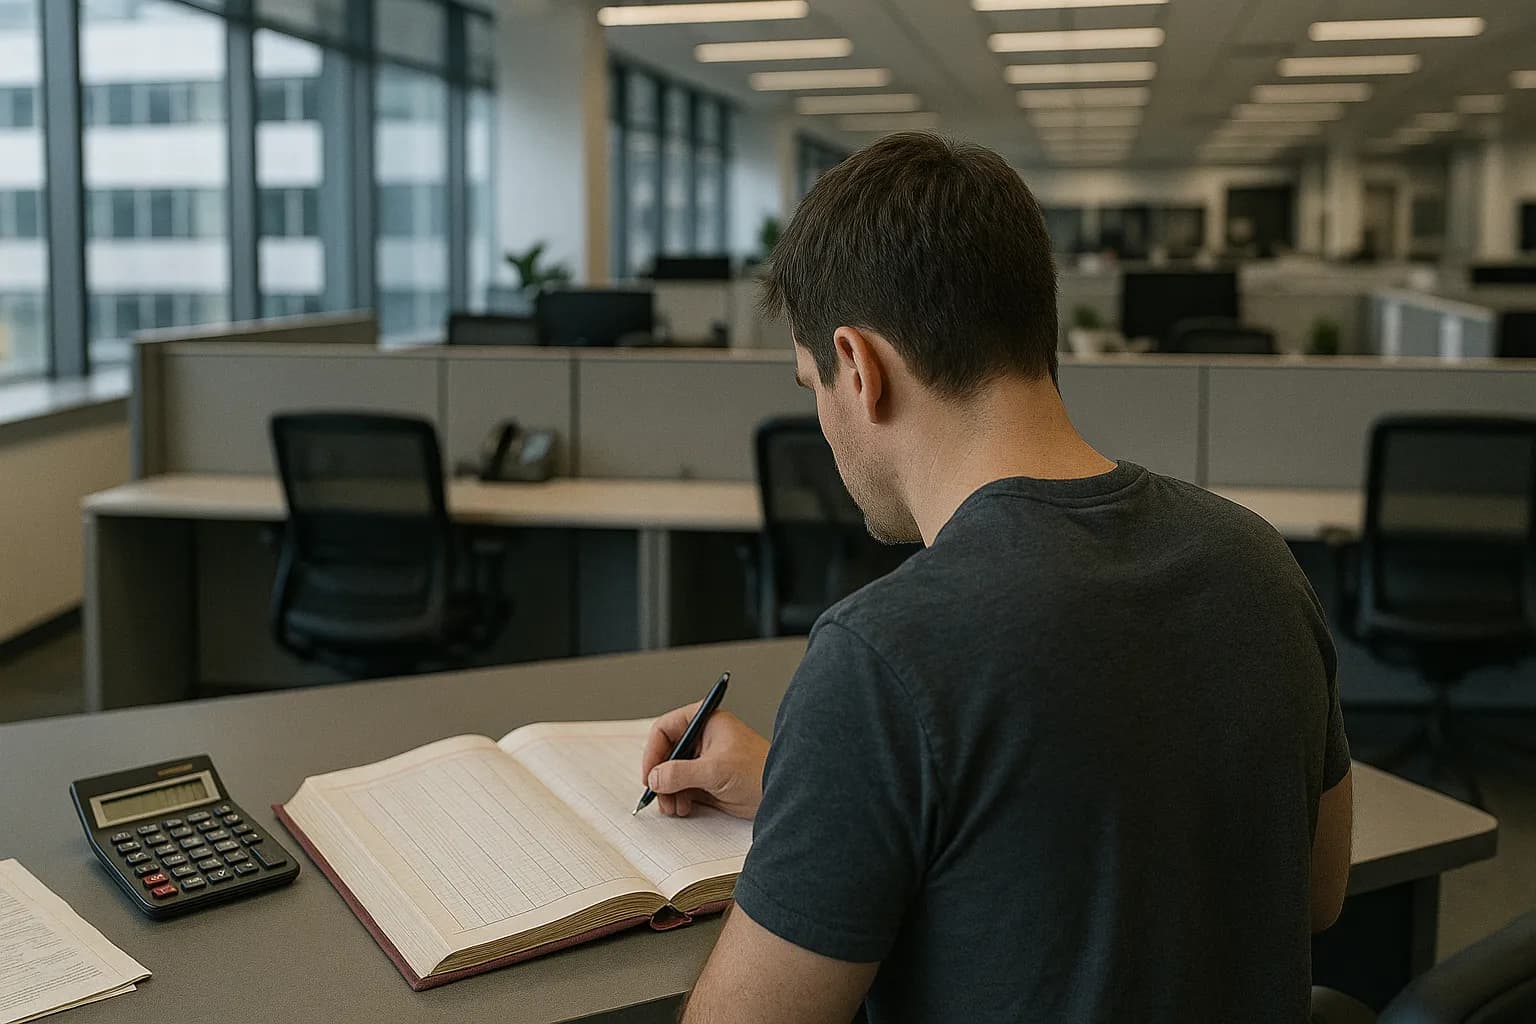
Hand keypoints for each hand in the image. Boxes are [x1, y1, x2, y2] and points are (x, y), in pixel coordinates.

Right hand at [640, 703, 768, 819]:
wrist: (780, 794)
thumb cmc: (758, 770)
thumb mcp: (714, 770)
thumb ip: (680, 773)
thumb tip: (655, 778)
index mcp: (706, 721)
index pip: (666, 729)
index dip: (653, 751)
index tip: (650, 774)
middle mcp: (702, 738)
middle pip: (666, 754)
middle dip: (661, 777)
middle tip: (659, 794)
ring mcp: (704, 760)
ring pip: (671, 774)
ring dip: (668, 792)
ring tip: (673, 806)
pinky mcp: (707, 780)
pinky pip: (682, 788)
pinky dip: (677, 799)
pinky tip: (683, 808)